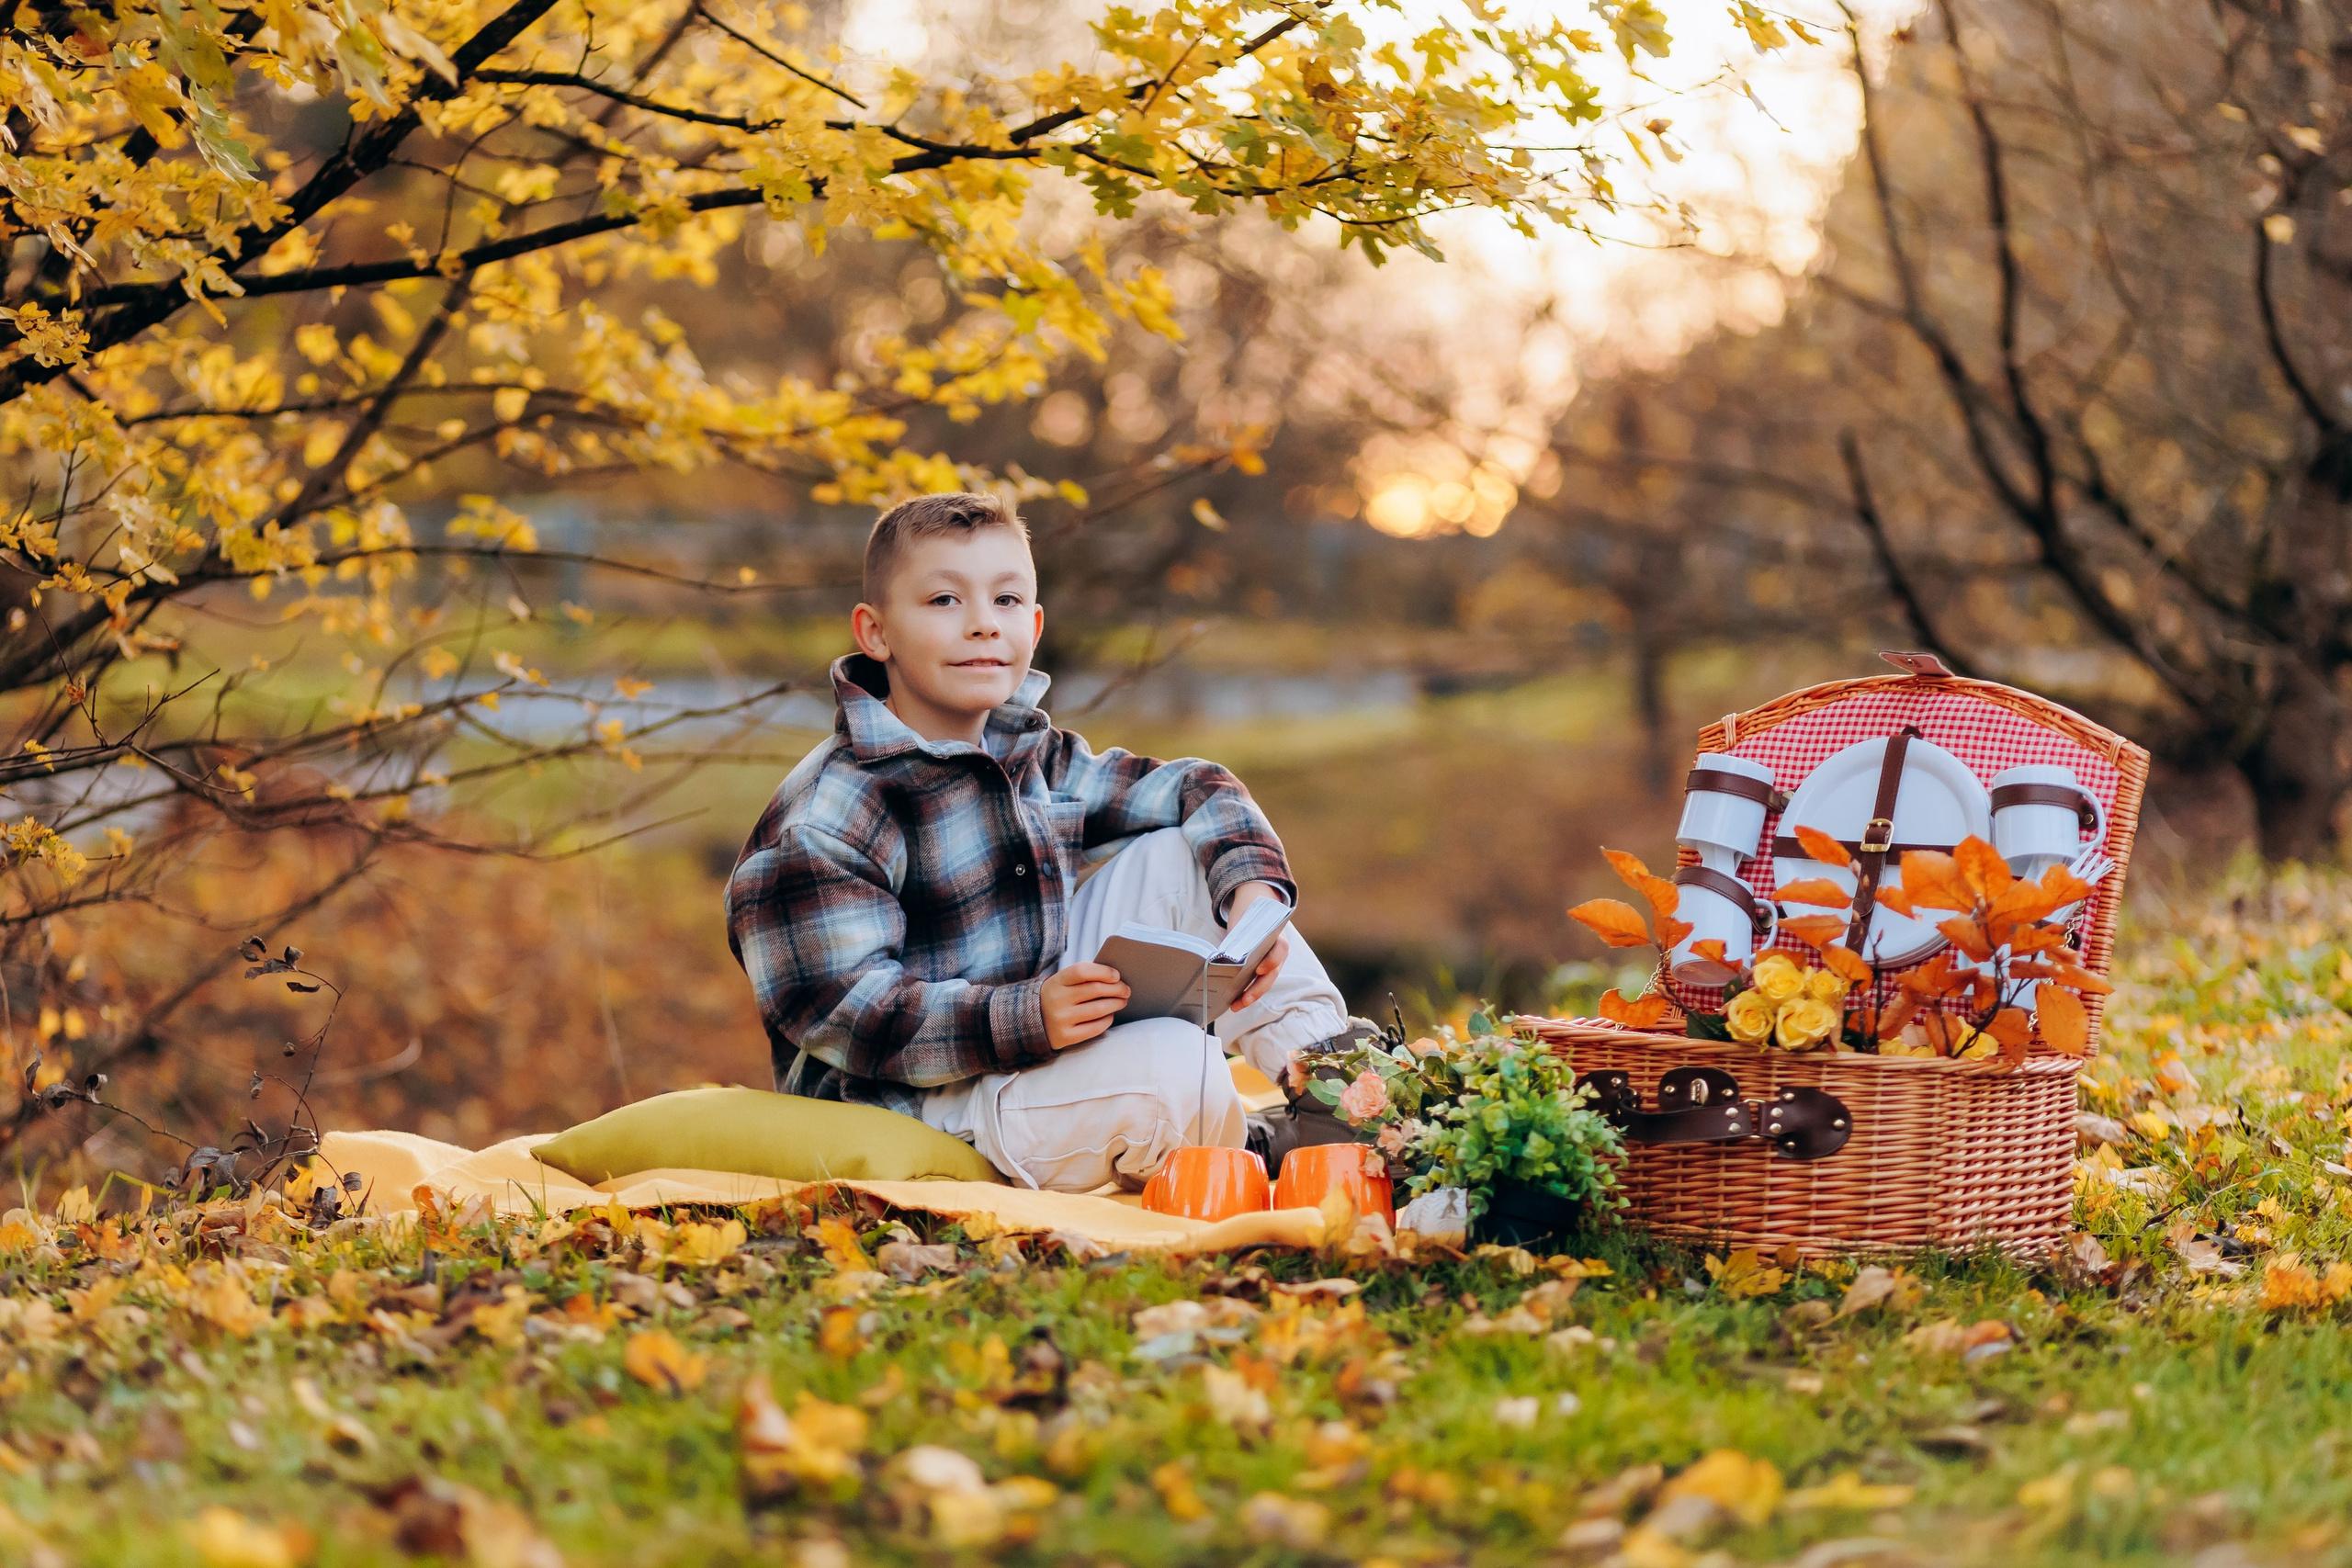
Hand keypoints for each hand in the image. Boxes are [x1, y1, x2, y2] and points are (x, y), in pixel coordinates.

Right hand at [1041, 961, 1129, 1049]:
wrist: (1029, 1022)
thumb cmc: (1057, 997)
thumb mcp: (1062, 983)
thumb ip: (1083, 978)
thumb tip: (1116, 978)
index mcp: (1056, 982)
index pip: (1082, 971)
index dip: (1103, 971)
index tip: (1116, 975)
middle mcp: (1057, 1000)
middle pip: (1095, 990)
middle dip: (1117, 989)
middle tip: (1126, 990)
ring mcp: (1061, 1019)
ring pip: (1098, 1009)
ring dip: (1116, 1004)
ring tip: (1122, 1001)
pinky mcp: (1066, 1036)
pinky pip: (1095, 1028)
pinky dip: (1107, 1020)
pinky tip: (1110, 1015)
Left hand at [1227, 880, 1290, 1011]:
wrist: (1255, 905)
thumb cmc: (1250, 913)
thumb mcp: (1244, 919)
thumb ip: (1240, 934)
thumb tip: (1222, 957)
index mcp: (1278, 935)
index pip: (1280, 949)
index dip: (1271, 961)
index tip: (1259, 970)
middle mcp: (1279, 952)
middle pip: (1272, 974)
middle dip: (1257, 989)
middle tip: (1243, 1000)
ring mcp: (1272, 963)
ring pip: (1265, 983)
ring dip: (1251, 996)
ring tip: (1235, 1007)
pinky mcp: (1262, 969)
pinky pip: (1257, 983)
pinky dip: (1246, 993)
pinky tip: (1233, 1001)